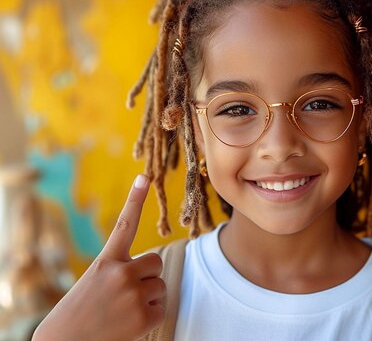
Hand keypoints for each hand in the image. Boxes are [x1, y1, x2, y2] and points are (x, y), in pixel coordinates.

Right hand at [32, 175, 164, 340]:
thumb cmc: (79, 315)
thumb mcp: (94, 284)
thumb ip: (119, 271)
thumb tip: (152, 269)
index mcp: (105, 261)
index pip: (125, 224)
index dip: (136, 199)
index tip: (145, 177)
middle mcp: (121, 273)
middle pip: (156, 262)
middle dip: (148, 276)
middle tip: (125, 294)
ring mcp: (134, 295)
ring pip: (160, 286)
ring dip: (147, 299)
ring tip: (121, 312)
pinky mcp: (144, 317)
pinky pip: (161, 309)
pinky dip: (149, 318)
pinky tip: (128, 325)